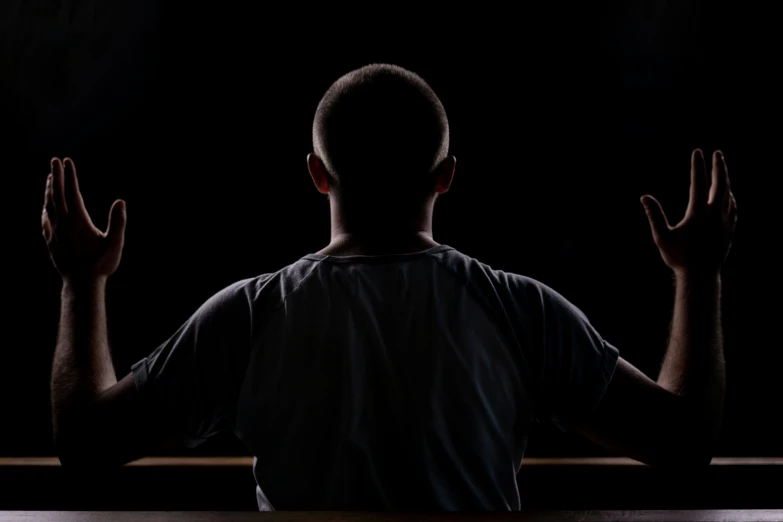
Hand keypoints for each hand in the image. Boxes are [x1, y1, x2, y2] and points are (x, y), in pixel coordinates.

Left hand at [42, 158, 126, 282]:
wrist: (81, 285)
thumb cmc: (101, 264)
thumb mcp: (115, 243)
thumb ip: (118, 222)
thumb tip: (120, 202)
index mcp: (78, 221)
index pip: (72, 193)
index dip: (70, 176)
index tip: (68, 161)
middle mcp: (63, 224)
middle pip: (56, 195)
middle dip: (57, 176)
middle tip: (55, 161)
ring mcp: (54, 233)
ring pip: (48, 206)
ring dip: (49, 190)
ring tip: (50, 178)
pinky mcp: (51, 242)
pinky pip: (45, 221)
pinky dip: (45, 209)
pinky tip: (45, 208)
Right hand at [641, 149, 736, 275]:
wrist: (700, 276)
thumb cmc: (678, 257)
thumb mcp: (662, 236)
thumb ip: (654, 215)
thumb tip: (644, 197)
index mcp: (698, 214)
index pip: (698, 183)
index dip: (697, 166)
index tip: (697, 152)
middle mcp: (714, 215)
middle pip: (720, 184)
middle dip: (719, 167)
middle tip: (717, 153)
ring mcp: (725, 222)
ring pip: (728, 195)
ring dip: (725, 180)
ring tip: (721, 171)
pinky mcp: (729, 230)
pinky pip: (733, 208)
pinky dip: (730, 198)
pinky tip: (728, 196)